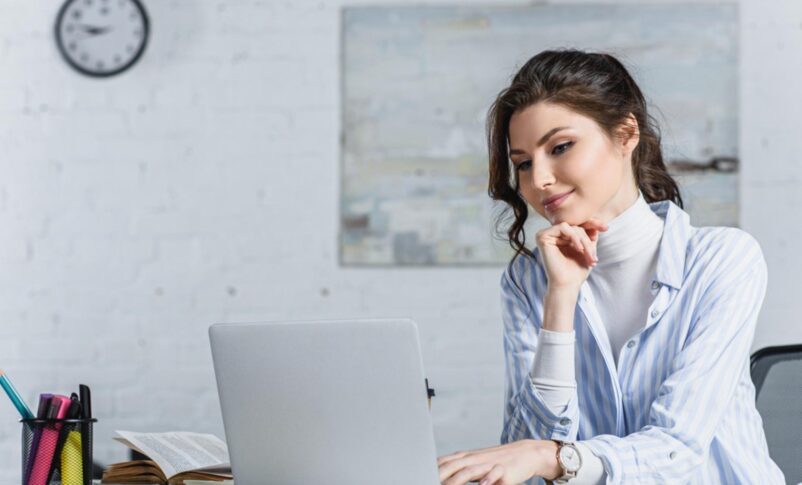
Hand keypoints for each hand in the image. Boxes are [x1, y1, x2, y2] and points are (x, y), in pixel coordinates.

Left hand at [437, 439, 560, 484]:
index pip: (443, 463)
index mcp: (465, 457)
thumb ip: (458, 469)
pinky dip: (486, 480)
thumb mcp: (474, 464)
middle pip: (452, 466)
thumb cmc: (496, 461)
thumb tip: (438, 474)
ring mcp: (488, 464)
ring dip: (456, 480)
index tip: (418, 475)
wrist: (525, 453)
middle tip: (426, 480)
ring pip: (469, 472)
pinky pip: (493, 476)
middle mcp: (474, 459)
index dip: (430, 470)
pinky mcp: (503, 471)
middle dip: (438, 476)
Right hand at [535, 218, 607, 290]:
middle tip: (594, 257)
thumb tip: (597, 223)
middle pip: (576, 227)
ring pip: (571, 227)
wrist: (567, 284)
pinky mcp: (542, 236)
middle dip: (588, 241)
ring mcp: (547, 235)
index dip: (592, 224)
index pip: (578, 225)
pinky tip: (578, 248)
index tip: (606, 228)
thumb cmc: (576, 271)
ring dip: (583, 240)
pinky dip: (573, 236)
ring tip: (588, 255)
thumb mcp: (588, 250)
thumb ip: (590, 235)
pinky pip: (563, 227)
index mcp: (562, 237)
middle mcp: (553, 235)